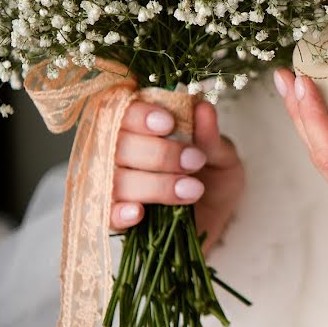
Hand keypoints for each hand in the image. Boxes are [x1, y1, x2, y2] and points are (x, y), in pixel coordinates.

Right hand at [110, 99, 244, 253]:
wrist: (216, 215)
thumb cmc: (212, 174)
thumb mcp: (221, 154)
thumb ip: (209, 136)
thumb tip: (203, 109)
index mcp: (140, 125)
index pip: (121, 110)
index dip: (139, 115)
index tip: (168, 124)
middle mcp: (118, 151)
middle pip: (116, 145)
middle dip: (158, 153)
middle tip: (194, 160)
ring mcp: (113, 185)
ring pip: (115, 180)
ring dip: (154, 185)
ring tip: (192, 189)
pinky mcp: (116, 217)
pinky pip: (106, 215)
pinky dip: (119, 213)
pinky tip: (139, 212)